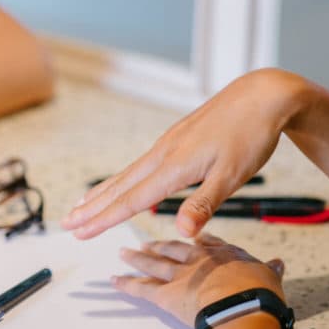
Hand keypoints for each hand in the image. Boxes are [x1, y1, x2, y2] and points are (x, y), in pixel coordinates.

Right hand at [62, 68, 313, 238]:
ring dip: (102, 192)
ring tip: (81, 205)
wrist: (263, 95)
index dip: (103, 219)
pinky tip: (122, 182)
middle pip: (120, 186)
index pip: (131, 199)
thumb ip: (203, 204)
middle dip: (92, 207)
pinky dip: (122, 178)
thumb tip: (181, 233)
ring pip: (127, 174)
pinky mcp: (176, 139)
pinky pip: (140, 164)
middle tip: (66, 223)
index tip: (79, 232)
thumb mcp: (233, 175)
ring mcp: (168, 144)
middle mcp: (164, 154)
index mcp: (174, 166)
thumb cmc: (251, 135)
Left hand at [115, 234, 285, 326]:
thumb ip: (270, 270)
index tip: (191, 236)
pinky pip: (141, 289)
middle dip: (160, 246)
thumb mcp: (270, 277)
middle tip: (147, 243)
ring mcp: (180, 276)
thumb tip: (279, 264)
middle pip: (174, 250)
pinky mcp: (165, 295)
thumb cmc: (259, 294)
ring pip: (154, 264)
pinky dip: (126, 285)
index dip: (198, 240)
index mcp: (224, 254)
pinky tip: (114, 280)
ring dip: (137, 259)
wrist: (242, 306)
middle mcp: (198, 260)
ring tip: (124, 254)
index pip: (208, 243)